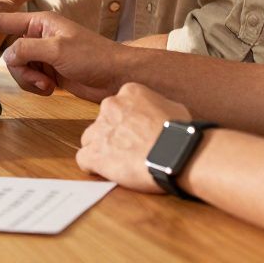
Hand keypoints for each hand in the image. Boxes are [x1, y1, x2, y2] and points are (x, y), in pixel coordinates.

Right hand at [0, 10, 127, 101]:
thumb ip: (28, 49)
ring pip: (18, 70)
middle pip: (10, 54)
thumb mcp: (58, 49)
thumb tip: (10, 56)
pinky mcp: (48, 72)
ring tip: (49, 84)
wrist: (116, 77)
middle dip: (22, 70)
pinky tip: (53, 88)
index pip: (4, 21)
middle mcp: (40, 37)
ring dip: (30, 81)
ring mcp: (43, 55)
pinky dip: (37, 87)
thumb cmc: (95, 56)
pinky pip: (28, 80)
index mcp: (41, 22)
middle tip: (41, 76)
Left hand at [76, 83, 191, 193]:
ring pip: (90, 139)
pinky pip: (83, 159)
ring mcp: (100, 129)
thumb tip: (156, 113)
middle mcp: (110, 106)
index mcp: (129, 92)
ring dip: (101, 150)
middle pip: (102, 122)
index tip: (134, 133)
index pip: (118, 106)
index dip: (125, 122)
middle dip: (112, 135)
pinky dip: (93, 166)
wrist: (175, 154)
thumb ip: (155, 106)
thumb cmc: (180, 134)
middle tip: (129, 149)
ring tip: (119, 163)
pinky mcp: (94, 153)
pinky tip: (106, 172)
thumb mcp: (173, 107)